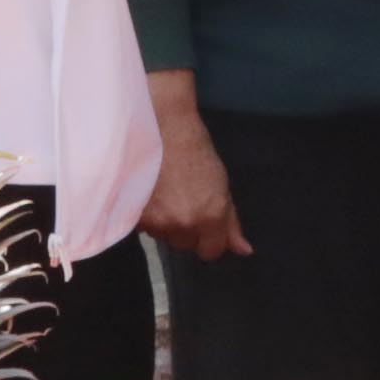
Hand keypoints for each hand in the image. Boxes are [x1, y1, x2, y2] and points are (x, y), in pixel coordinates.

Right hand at [141, 75, 247, 257]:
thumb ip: (231, 222)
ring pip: (162, 236)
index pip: (210, 252)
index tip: (203, 223)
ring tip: (164, 194)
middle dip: (184, 229)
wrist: (162, 127)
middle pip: (184, 245)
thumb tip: (244, 251)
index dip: (208, 239)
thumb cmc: (195, 151)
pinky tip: (150, 194)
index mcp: (211, 217)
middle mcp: (184, 224)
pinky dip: (146, 216)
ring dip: (164, 222)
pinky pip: (144, 227)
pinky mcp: (135, 215)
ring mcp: (158, 221)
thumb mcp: (221, 185)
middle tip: (181, 201)